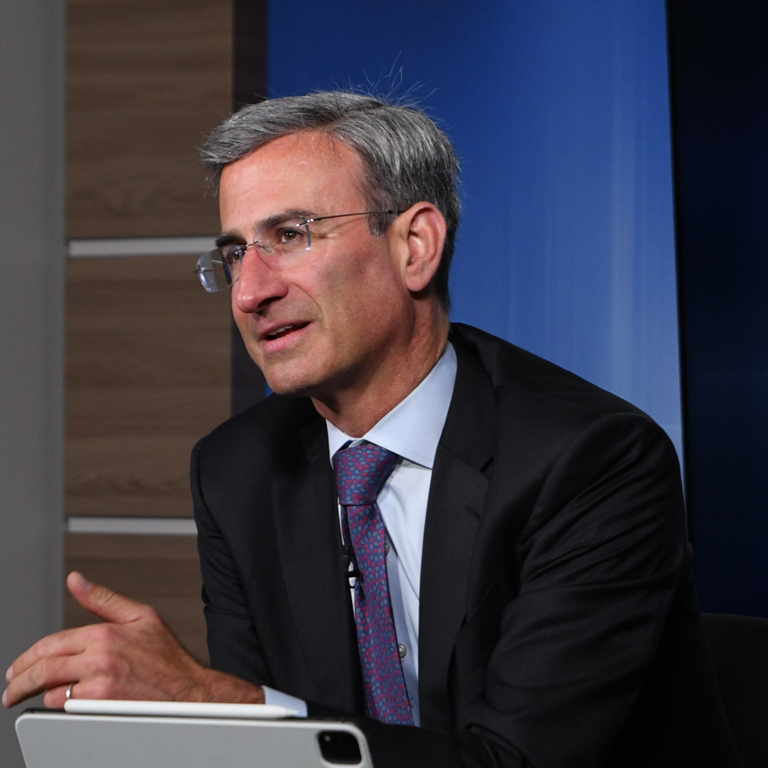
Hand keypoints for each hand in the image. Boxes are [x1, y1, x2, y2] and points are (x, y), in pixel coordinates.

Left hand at [3, 571, 264, 708]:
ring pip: (51, 690)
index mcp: (105, 633)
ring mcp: (99, 683)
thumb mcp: (140, 616)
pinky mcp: (102, 706)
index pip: (51, 644)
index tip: (18, 667)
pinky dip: (61, 705)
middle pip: (43, 668)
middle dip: (19, 680)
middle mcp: (99, 657)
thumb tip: (75, 580)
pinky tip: (62, 703)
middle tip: (11, 689)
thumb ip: (102, 598)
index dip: (28, 657)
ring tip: (30, 697)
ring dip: (37, 695)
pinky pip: (67, 707)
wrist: (187, 691)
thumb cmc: (167, 656)